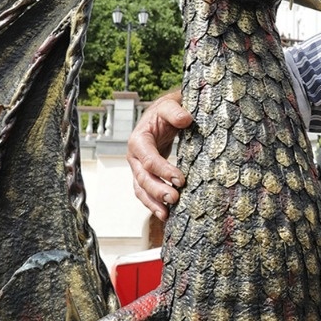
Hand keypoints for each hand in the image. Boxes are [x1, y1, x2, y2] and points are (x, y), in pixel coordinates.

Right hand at [127, 90, 191, 220]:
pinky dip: (153, 204)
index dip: (163, 171)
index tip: (180, 180)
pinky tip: (165, 215)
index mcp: (138, 140)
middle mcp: (134, 156)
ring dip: (153, 203)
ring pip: (141, 189)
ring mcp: (138, 168)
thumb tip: (186, 119)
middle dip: (157, 191)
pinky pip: (145, 192)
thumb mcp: (169, 105)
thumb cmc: (165, 111)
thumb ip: (175, 111)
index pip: (148, 160)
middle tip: (175, 199)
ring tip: (167, 215)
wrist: (160, 116)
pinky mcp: (145, 175)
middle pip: (143, 178)